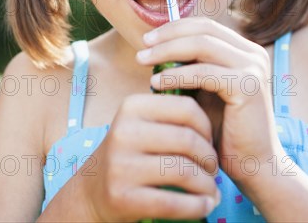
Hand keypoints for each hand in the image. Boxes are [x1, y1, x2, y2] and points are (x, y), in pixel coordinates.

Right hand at [78, 93, 219, 221]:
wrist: (92, 189)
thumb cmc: (131, 151)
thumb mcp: (141, 122)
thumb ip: (170, 111)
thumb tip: (214, 101)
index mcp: (132, 106)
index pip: (186, 108)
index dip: (207, 126)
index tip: (210, 141)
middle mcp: (124, 132)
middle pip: (188, 140)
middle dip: (210, 157)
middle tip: (214, 168)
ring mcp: (121, 166)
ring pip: (184, 172)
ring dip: (207, 185)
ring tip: (212, 189)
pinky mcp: (122, 197)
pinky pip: (173, 203)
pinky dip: (197, 206)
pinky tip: (205, 205)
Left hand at [136, 17, 282, 186]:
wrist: (253, 166)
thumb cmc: (223, 130)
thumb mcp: (204, 90)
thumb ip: (189, 67)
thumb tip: (153, 48)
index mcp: (244, 50)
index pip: (205, 25)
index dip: (174, 27)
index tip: (148, 39)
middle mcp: (253, 53)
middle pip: (203, 29)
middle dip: (168, 35)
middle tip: (142, 46)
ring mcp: (253, 67)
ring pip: (202, 44)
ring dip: (167, 51)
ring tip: (143, 61)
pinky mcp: (248, 86)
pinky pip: (204, 72)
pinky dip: (177, 74)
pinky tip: (157, 83)